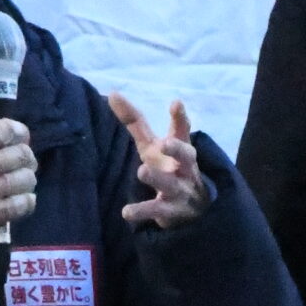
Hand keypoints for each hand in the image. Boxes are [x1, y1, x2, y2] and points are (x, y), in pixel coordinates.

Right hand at [0, 118, 35, 241]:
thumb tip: (18, 141)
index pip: (5, 129)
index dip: (20, 133)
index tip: (22, 139)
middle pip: (22, 154)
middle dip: (27, 160)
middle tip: (23, 166)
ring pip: (28, 178)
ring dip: (27, 182)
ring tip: (19, 186)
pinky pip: (25, 203)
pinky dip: (27, 202)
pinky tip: (19, 202)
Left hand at [109, 94, 209, 229]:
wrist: (193, 209)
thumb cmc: (168, 167)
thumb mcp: (151, 144)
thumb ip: (134, 121)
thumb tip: (112, 93)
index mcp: (180, 148)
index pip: (182, 130)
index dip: (180, 118)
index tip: (176, 104)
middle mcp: (184, 167)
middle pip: (186, 156)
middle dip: (177, 149)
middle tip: (165, 143)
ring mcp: (179, 190)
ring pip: (171, 184)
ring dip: (157, 178)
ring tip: (142, 171)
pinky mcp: (170, 211)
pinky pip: (156, 211)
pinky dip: (142, 211)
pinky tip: (126, 212)